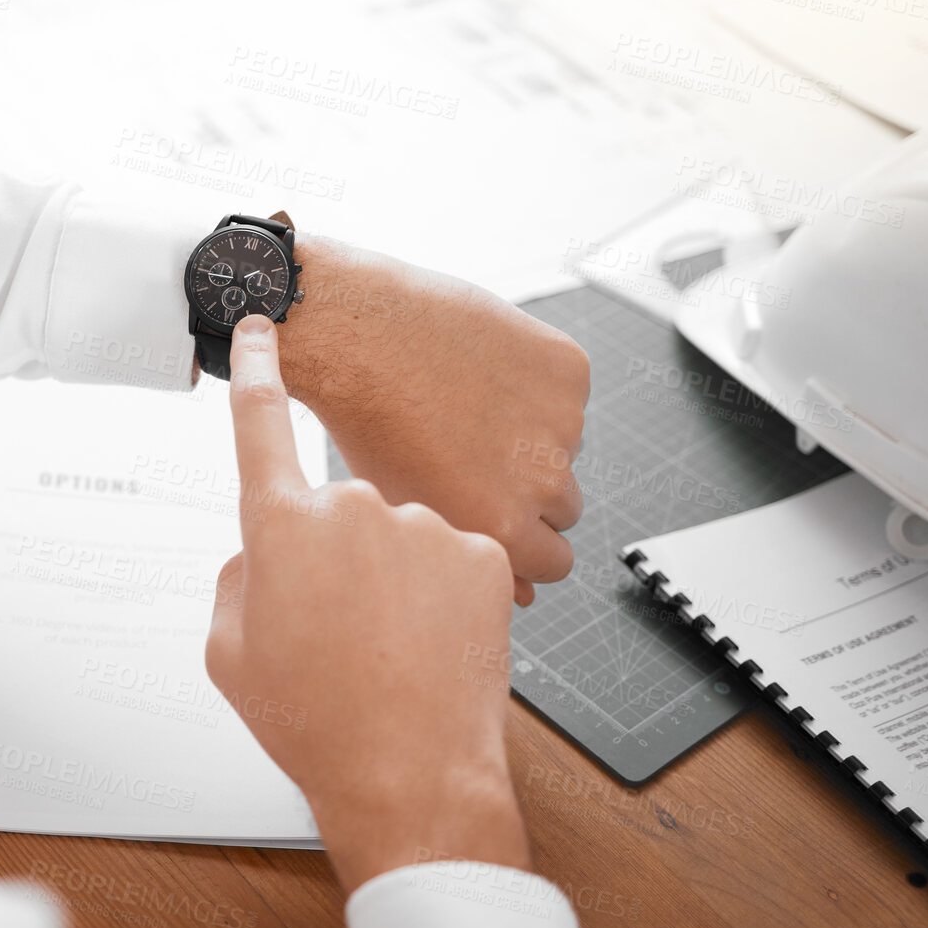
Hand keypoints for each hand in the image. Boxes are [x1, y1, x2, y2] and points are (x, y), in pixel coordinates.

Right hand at [208, 314, 530, 893]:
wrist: (410, 775)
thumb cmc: (316, 721)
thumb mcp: (230, 654)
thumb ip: (237, 579)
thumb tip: (263, 552)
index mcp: (282, 526)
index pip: (258, 422)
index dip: (255, 367)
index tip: (260, 325)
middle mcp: (354, 509)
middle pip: (336, 508)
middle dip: (334, 555)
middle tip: (334, 626)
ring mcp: (424, 527)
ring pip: (398, 535)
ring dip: (391, 577)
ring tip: (385, 647)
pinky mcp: (480, 554)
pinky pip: (449, 557)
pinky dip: (439, 593)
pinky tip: (428, 641)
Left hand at [276, 237, 589, 604]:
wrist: (358, 334)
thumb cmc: (369, 420)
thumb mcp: (408, 509)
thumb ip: (469, 554)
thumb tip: (525, 593)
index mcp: (504, 528)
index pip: (557, 563)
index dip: (527, 542)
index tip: (503, 515)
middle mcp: (543, 482)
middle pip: (565, 506)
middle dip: (532, 490)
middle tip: (478, 455)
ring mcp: (563, 421)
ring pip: (565, 446)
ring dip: (532, 433)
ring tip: (468, 406)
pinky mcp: (568, 369)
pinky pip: (565, 391)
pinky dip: (534, 381)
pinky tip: (480, 368)